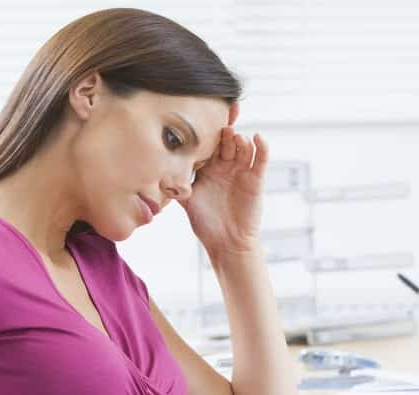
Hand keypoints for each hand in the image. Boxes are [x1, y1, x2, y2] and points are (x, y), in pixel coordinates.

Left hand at [179, 125, 268, 257]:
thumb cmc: (206, 225)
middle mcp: (225, 168)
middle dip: (225, 136)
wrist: (227, 243)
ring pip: (243, 148)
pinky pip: (261, 159)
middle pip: (226, 144)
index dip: (206, 137)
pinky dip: (262, 147)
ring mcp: (241, 172)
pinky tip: (258, 137)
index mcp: (208, 170)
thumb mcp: (187, 201)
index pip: (208, 147)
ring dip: (241, 140)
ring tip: (237, 138)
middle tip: (222, 130)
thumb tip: (156, 172)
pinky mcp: (256, 179)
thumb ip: (176, 185)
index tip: (201, 127)